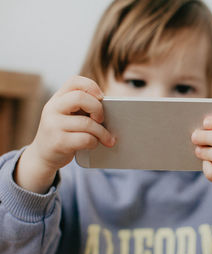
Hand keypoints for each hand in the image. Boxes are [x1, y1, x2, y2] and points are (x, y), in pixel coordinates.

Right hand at [14, 76, 114, 193]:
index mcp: (57, 99)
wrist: (42, 156)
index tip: (101, 98)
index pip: (74, 81)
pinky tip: (93, 144)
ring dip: (102, 132)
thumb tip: (111, 110)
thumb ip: (82, 108)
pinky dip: (94, 142)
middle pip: (80, 98)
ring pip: (87, 123)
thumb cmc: (63, 133)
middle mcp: (52, 109)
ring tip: (106, 138)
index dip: (91, 86)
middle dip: (97, 108)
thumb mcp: (67, 115)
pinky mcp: (58, 142)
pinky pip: (85, 139)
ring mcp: (53, 125)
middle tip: (101, 119)